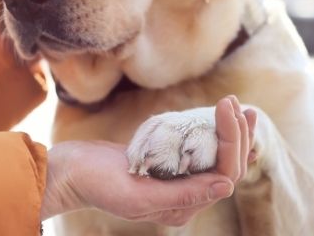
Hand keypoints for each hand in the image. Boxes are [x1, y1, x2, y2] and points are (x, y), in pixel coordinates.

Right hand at [41, 96, 256, 226]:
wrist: (70, 172)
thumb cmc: (97, 183)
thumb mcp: (139, 195)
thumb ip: (183, 194)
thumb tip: (226, 186)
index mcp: (180, 209)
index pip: (223, 175)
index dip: (233, 140)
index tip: (228, 106)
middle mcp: (183, 200)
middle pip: (226, 168)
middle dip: (238, 135)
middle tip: (240, 104)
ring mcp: (176, 184)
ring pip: (216, 160)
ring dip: (232, 134)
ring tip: (243, 109)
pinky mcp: (167, 168)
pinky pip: (199, 153)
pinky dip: (214, 136)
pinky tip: (224, 121)